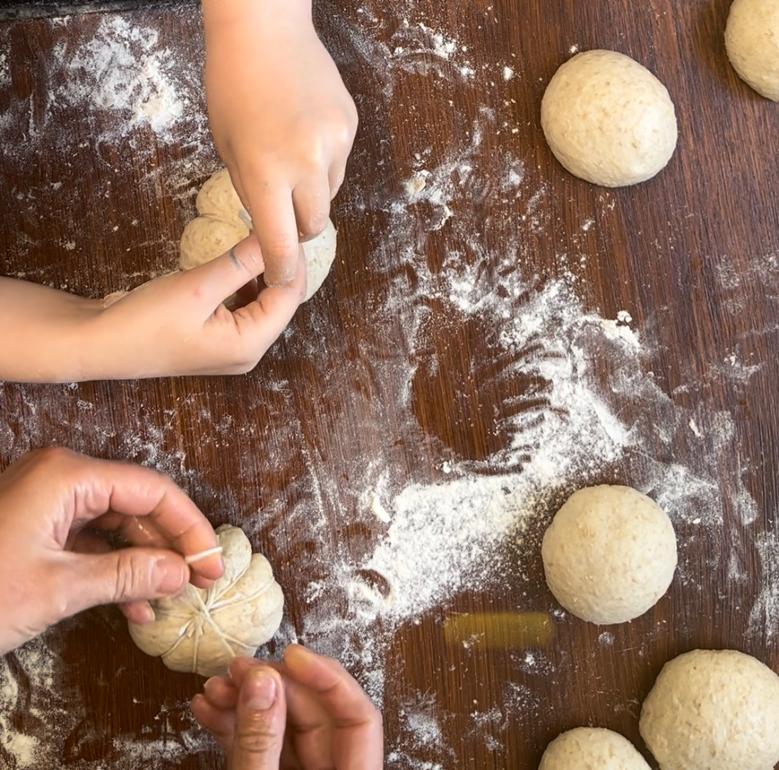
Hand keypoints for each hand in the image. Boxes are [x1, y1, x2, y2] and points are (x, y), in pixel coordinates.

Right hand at [0, 235, 304, 381]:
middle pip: (280, 303)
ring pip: (262, 304)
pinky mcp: (215, 339)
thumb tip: (274, 237)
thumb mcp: (197, 287)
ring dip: (261, 273)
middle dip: (279, 266)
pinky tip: (234, 262)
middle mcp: (248, 352)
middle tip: (275, 227)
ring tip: (255, 239)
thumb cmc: (144, 322)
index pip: (289, 298)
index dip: (292, 260)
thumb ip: (240, 263)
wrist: (98, 344)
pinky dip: (243, 284)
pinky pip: (242, 308)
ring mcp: (231, 348)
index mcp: (250, 345)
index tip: (289, 224)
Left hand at [0, 448, 223, 654]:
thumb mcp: (57, 589)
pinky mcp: (38, 526)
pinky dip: (114, 569)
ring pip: (116, 524)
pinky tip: (133, 603)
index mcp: (67, 475)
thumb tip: (181, 573)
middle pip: (136, 504)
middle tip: (198, 580)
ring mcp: (48, 501)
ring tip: (166, 599)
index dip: (188, 527)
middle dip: (168, 545)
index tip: (211, 562)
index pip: (150, 490)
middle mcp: (61, 478)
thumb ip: (127, 575)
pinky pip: (91, 540)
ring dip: (143, 562)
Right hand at [191, 645, 383, 768]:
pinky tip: (211, 710)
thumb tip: (264, 682)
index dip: (329, 679)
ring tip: (217, 686)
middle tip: (240, 667)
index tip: (294, 655)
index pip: (359, 716)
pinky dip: (237, 729)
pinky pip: (263, 748)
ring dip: (248, 703)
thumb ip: (261, 743)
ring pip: (285, 728)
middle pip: (316, 716)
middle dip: (274, 686)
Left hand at [203, 0, 357, 286]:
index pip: (281, 243)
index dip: (282, 270)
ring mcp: (333, 144)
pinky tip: (305, 134)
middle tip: (282, 212)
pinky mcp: (349, 127)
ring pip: (329, 196)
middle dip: (297, 228)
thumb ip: (253, 192)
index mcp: (264, 172)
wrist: (264, 28)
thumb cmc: (232, 85)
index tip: (282, 282)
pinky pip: (340, 165)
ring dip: (312, 194)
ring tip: (292, 158)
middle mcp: (305, 163)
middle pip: (313, 226)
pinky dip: (324, 163)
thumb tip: (273, 228)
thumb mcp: (227, 147)